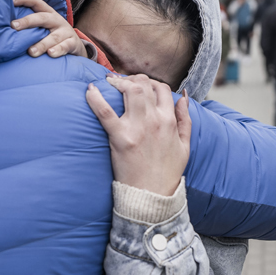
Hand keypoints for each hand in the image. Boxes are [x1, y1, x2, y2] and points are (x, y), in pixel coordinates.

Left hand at [11, 0, 88, 58]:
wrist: (76, 46)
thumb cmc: (52, 36)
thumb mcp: (43, 27)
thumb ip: (30, 25)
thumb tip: (6, 27)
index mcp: (47, 13)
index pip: (35, 2)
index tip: (11, 0)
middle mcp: (56, 20)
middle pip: (42, 18)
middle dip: (27, 21)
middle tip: (13, 26)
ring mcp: (65, 31)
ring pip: (53, 36)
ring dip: (41, 44)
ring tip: (31, 51)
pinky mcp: (72, 43)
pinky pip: (65, 46)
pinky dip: (58, 50)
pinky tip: (50, 54)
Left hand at [86, 74, 190, 195]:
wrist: (152, 196)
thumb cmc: (167, 172)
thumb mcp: (185, 145)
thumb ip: (185, 119)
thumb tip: (184, 96)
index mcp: (169, 121)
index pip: (162, 88)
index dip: (151, 82)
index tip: (141, 84)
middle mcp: (154, 120)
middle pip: (144, 84)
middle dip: (132, 78)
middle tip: (122, 81)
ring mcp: (137, 128)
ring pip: (129, 90)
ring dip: (118, 82)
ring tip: (109, 82)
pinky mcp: (119, 138)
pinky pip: (105, 112)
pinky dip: (95, 98)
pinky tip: (90, 90)